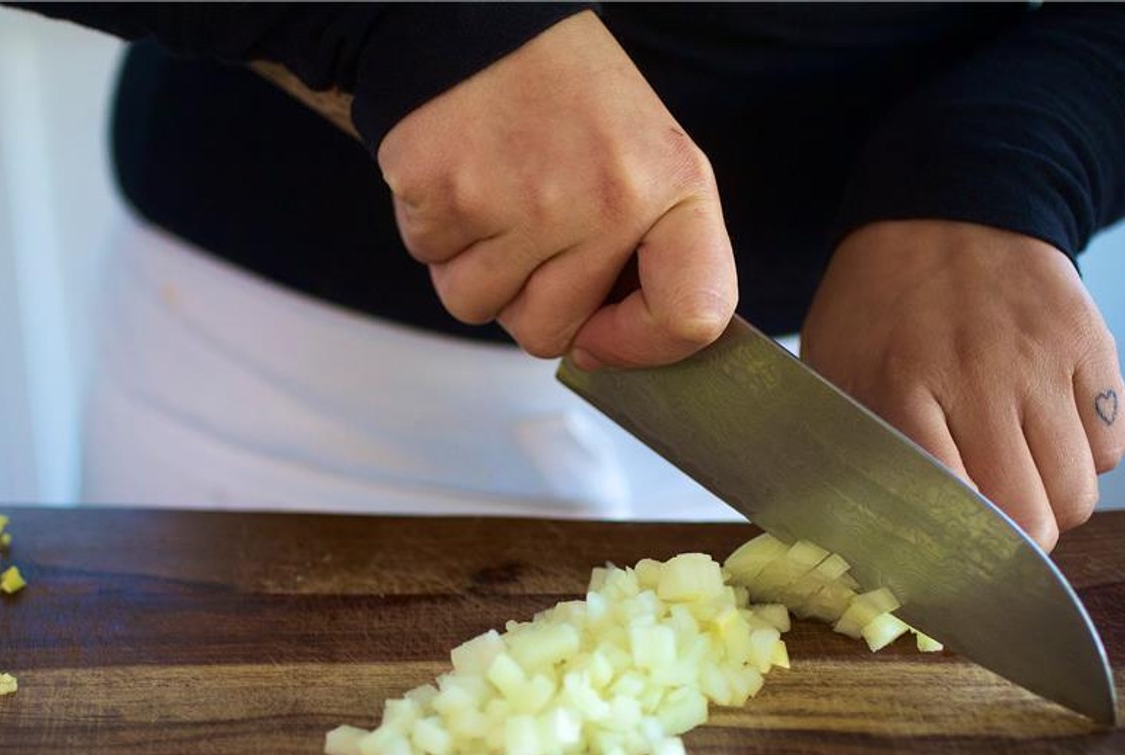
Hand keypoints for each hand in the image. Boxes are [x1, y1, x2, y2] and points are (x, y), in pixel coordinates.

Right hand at [376, 11, 736, 367]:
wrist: (479, 23)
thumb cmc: (566, 103)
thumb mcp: (645, 165)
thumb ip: (648, 258)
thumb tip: (602, 353)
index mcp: (673, 187)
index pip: (692, 316)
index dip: (644, 346)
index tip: (606, 335)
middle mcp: (605, 199)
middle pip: (550, 334)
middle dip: (528, 299)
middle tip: (531, 225)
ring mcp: (522, 201)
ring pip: (480, 309)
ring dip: (476, 269)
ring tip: (494, 197)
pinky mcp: (446, 195)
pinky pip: (432, 265)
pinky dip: (437, 235)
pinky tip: (461, 180)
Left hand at [800, 220, 1124, 550]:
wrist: (942, 208)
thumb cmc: (874, 305)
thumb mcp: (829, 370)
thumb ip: (841, 447)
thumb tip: (850, 539)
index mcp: (901, 387)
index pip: (951, 508)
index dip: (953, 555)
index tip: (942, 565)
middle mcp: (981, 376)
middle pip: (1030, 517)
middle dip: (1009, 545)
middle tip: (984, 532)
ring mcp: (1044, 361)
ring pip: (1080, 491)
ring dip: (1051, 506)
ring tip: (1014, 482)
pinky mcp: (1092, 346)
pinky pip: (1113, 446)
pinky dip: (1086, 461)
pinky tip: (1044, 441)